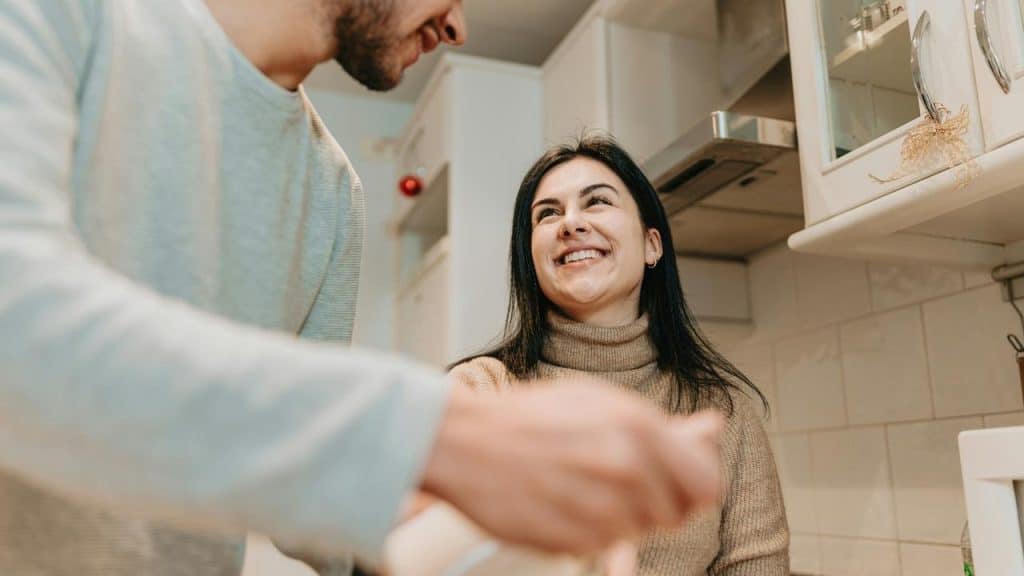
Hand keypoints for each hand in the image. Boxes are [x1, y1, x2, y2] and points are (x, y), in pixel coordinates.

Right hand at [420, 382, 722, 554]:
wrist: (466, 443)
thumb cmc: (531, 417)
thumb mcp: (601, 403)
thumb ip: (662, 425)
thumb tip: (713, 427)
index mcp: (639, 428)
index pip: (706, 483)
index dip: (695, 484)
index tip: (678, 480)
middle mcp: (626, 470)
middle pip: (677, 514)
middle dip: (658, 501)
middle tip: (621, 480)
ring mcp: (601, 509)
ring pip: (641, 531)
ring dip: (623, 515)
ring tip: (585, 485)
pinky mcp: (575, 541)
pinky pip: (605, 546)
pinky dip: (593, 530)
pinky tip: (565, 500)